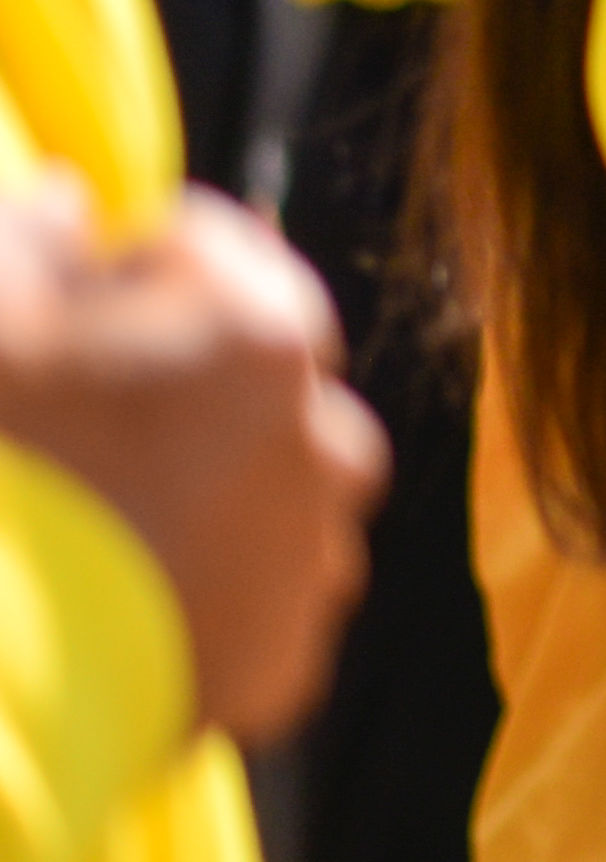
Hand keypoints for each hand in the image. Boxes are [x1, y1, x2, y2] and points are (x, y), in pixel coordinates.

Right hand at [0, 180, 387, 744]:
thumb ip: (26, 235)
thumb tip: (69, 203)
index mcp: (257, 330)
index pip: (207, 245)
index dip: (121, 269)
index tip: (63, 306)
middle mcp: (320, 437)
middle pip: (262, 374)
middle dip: (184, 381)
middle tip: (78, 424)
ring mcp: (308, 556)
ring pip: (272, 493)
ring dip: (210, 490)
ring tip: (95, 522)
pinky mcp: (281, 658)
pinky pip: (254, 603)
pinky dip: (200, 595)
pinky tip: (109, 605)